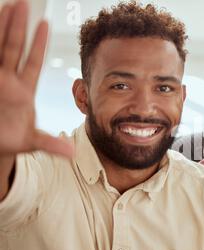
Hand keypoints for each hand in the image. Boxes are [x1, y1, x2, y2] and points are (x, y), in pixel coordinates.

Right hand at [0, 0, 72, 157]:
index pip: (32, 62)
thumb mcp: (31, 142)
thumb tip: (70, 153)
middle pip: (12, 49)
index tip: (44, 23)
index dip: (37, 44)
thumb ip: (49, 144)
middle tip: (22, 4)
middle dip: (16, 27)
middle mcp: (8, 81)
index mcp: (23, 91)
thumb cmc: (12, 139)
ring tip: (4, 6)